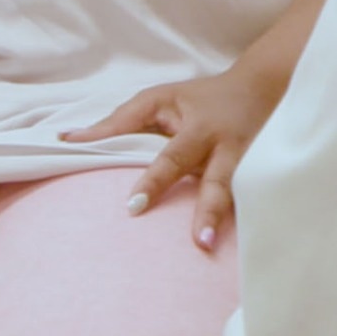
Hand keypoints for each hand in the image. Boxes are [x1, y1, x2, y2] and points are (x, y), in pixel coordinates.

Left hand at [60, 68, 281, 251]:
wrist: (264, 88)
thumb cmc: (201, 98)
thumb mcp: (160, 98)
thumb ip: (120, 121)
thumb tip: (72, 138)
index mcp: (199, 130)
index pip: (172, 158)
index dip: (154, 182)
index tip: (133, 206)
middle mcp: (225, 150)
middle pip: (215, 181)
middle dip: (206, 210)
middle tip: (197, 241)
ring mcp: (248, 167)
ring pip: (236, 194)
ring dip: (224, 220)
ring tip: (210, 247)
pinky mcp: (261, 178)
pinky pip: (249, 202)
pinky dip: (241, 223)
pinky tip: (233, 247)